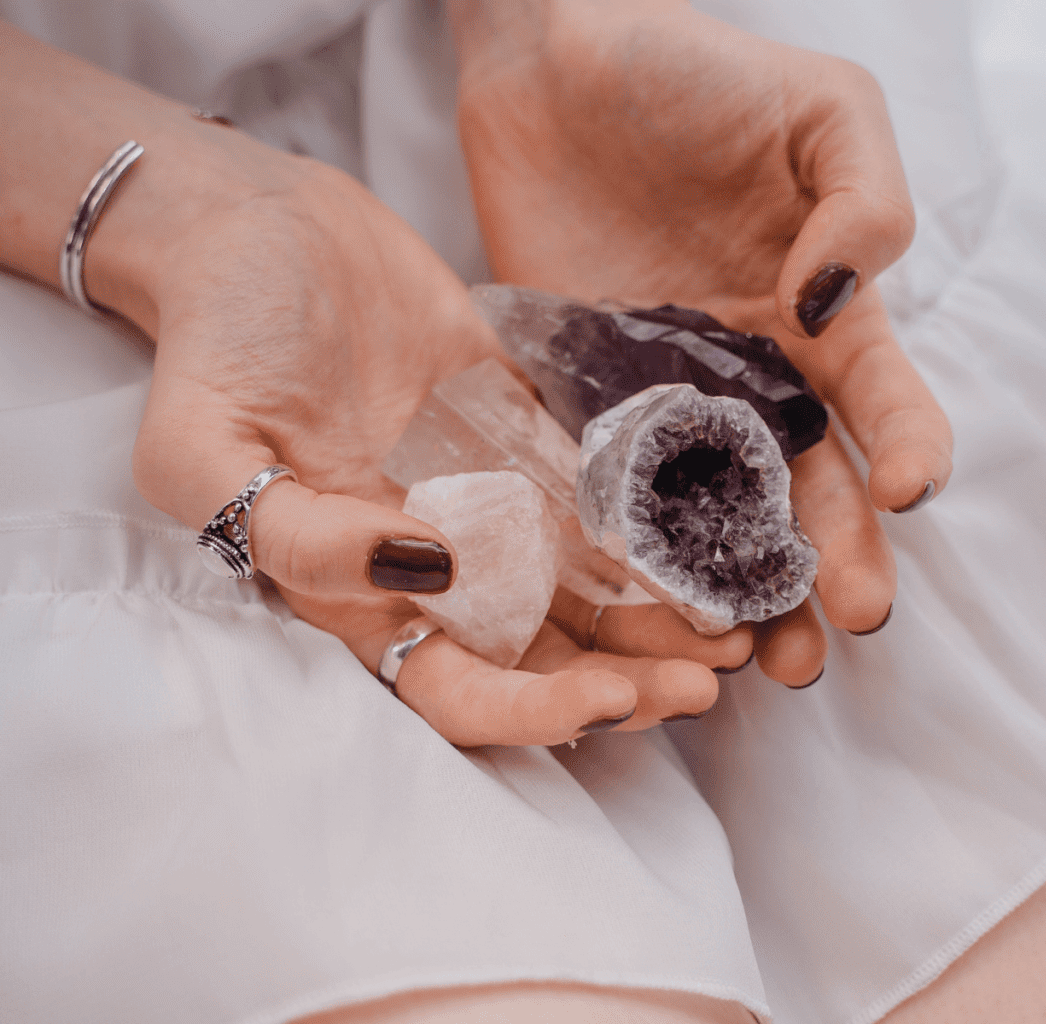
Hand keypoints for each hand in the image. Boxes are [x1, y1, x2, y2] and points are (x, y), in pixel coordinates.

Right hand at [120, 123, 751, 743]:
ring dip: (661, 623)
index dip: (532, 712)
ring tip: (739, 628)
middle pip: (541, 659)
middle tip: (714, 678)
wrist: (266, 232)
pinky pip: (601, 502)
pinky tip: (717, 546)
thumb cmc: (219, 336)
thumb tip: (425, 567)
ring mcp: (488, 504)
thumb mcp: (204, 444)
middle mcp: (435, 565)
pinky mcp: (527, 442)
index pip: (453, 689)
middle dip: (629, 681)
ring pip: (587, 595)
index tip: (614, 697)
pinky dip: (657, 533)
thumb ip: (297, 534)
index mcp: (357, 590)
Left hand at [451, 0, 952, 683]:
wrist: (554, 59)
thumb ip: (862, 198)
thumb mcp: (821, 107)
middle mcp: (751, 369)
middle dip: (838, 556)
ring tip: (771, 658)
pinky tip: (654, 603)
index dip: (909, 445)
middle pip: (809, 482)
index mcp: (820, 310)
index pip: (881, 395)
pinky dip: (635, 544)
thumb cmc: (694, 69)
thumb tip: (834, 301)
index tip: (910, 493)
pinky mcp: (584, 396)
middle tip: (852, 624)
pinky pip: (613, 480)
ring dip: (749, 582)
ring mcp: (667, 392)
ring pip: (719, 508)